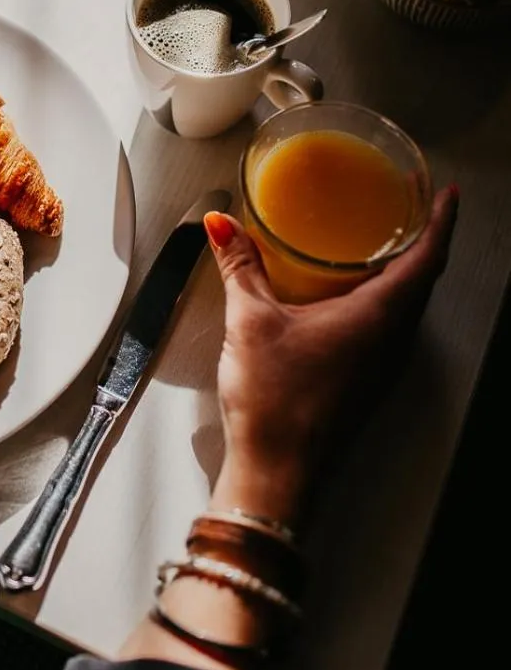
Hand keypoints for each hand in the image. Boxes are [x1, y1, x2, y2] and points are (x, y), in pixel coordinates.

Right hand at [203, 186, 457, 525]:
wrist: (276, 475)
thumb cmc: (274, 406)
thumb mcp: (250, 321)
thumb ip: (239, 265)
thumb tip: (222, 225)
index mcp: (378, 318)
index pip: (428, 259)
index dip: (441, 221)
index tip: (447, 194)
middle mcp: (392, 342)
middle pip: (425, 281)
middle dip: (424, 241)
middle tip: (413, 207)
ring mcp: (383, 365)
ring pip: (409, 307)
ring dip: (406, 273)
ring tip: (385, 244)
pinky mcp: (367, 381)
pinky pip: (391, 330)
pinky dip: (385, 301)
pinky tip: (352, 296)